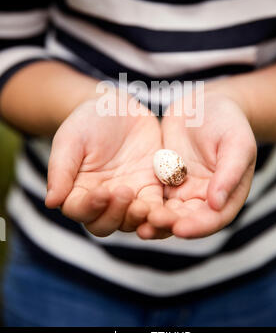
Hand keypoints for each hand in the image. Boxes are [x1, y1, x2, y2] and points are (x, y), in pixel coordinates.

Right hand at [46, 87, 162, 236]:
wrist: (117, 108)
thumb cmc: (87, 121)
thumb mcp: (70, 139)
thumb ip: (60, 170)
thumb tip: (51, 202)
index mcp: (77, 191)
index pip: (80, 210)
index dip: (90, 207)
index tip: (101, 192)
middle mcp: (102, 201)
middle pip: (106, 224)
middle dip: (116, 214)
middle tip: (124, 192)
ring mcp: (128, 197)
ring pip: (132, 221)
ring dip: (140, 219)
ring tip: (146, 208)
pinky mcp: (151, 189)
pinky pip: (157, 207)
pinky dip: (161, 213)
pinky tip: (167, 209)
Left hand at [141, 88, 256, 238]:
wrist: (206, 103)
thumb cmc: (229, 121)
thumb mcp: (236, 143)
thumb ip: (229, 173)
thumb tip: (217, 203)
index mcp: (227, 195)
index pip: (213, 219)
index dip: (197, 227)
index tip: (179, 228)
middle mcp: (203, 198)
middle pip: (186, 219)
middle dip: (169, 224)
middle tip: (150, 223)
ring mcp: (182, 189)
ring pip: (166, 211)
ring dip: (152, 218)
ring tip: (135, 220)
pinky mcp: (163, 179)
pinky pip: (151, 193)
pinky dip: (141, 200)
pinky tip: (126, 201)